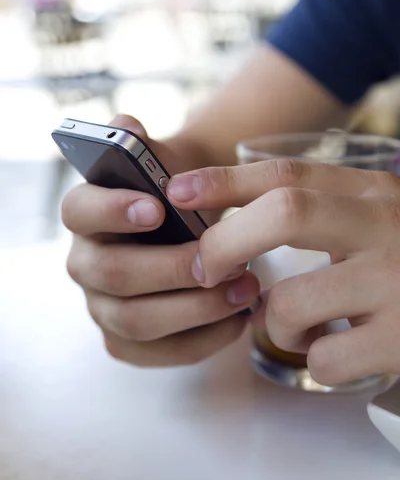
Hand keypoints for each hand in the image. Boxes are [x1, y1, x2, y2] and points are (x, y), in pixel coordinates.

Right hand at [62, 114, 259, 367]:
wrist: (188, 221)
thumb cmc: (174, 190)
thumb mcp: (162, 160)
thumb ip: (143, 143)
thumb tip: (128, 127)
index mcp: (85, 214)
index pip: (79, 210)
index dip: (113, 210)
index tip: (158, 208)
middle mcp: (84, 263)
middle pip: (114, 274)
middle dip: (171, 269)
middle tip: (224, 259)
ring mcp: (103, 307)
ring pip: (137, 321)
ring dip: (195, 308)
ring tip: (246, 289)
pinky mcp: (128, 341)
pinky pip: (158, 353)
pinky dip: (201, 340)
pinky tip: (237, 319)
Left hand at [167, 159, 399, 384]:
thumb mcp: (376, 213)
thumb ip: (323, 206)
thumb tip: (237, 213)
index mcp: (373, 192)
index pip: (288, 172)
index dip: (224, 179)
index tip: (177, 190)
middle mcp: (386, 225)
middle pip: (284, 211)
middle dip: (226, 241)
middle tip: (207, 268)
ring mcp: (397, 282)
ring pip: (291, 302)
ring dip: (276, 322)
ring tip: (298, 323)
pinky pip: (325, 358)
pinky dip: (314, 358)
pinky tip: (336, 347)